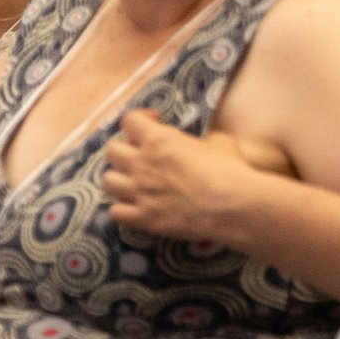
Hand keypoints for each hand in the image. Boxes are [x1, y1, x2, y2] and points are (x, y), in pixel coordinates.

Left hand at [100, 110, 264, 241]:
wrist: (232, 206)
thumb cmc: (229, 170)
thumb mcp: (219, 142)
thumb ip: (201, 140)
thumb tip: (204, 145)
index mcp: (158, 139)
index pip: (129, 120)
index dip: (140, 119)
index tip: (154, 123)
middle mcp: (141, 164)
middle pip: (111, 150)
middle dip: (125, 150)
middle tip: (141, 156)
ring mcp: (138, 193)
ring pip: (107, 181)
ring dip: (120, 180)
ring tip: (134, 183)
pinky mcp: (143, 219)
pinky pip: (115, 212)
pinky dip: (123, 209)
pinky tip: (137, 207)